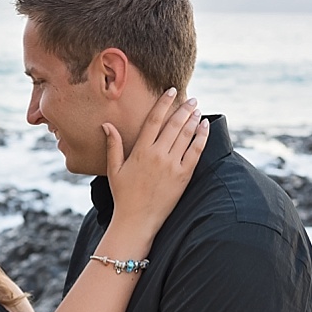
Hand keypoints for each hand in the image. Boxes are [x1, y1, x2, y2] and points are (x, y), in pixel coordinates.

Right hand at [103, 89, 207, 241]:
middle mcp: (158, 155)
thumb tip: (106, 125)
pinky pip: (196, 152)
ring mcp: (172, 165)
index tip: (171, 91)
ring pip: (186, 135)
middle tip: (192, 99)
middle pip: (174, 124)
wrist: (137, 220)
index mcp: (140, 151)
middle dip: (184, 108)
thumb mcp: (114, 169)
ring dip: (194, 119)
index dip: (164, 103)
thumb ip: (113, 145)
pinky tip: (205, 127)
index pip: (154, 120)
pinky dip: (202, 137)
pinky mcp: (184, 176)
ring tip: (197, 110)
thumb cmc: (123, 196)